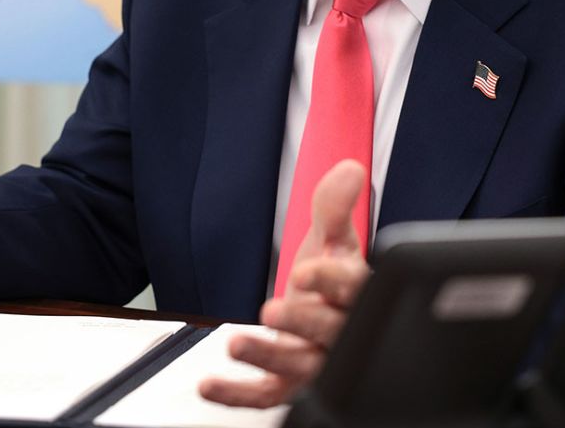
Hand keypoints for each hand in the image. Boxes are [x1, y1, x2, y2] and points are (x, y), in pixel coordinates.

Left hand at [199, 160, 370, 408]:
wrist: (319, 318)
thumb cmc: (329, 279)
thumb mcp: (332, 239)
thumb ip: (335, 206)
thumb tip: (348, 169)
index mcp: (356, 293)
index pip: (354, 288)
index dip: (332, 281)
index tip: (306, 271)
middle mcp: (341, 333)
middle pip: (330, 332)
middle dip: (303, 321)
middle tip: (273, 309)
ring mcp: (316, 364)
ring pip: (300, 367)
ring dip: (269, 356)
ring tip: (237, 344)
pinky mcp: (288, 385)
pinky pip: (266, 395)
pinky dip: (236, 394)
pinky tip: (208, 385)